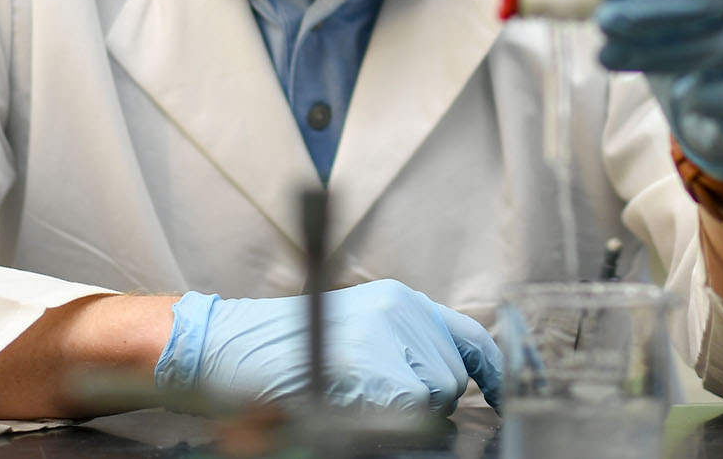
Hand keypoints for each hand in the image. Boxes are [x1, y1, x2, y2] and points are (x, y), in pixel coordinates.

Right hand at [155, 279, 501, 413]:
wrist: (219, 347)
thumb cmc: (279, 352)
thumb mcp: (354, 333)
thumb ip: (401, 348)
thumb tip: (449, 382)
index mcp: (401, 301)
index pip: (470, 338)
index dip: (491, 372)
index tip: (503, 399)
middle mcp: (401, 310)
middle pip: (451, 380)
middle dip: (423, 400)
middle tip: (368, 397)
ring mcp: (385, 336)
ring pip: (430, 400)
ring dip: (399, 412)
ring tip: (346, 398)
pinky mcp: (368, 366)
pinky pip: (401, 412)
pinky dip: (376, 421)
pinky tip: (340, 404)